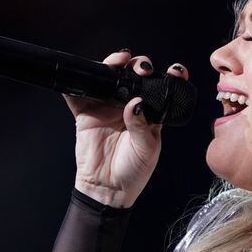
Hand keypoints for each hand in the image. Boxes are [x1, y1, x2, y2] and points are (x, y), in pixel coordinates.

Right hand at [64, 50, 188, 207]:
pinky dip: (75, 83)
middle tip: (142, 69)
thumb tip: (134, 103)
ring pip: (108, 78)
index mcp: (150, 112)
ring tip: (118, 62)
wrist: (108, 189)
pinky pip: (78, 95)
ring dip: (112, 65)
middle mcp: (129, 105)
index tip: (176, 71)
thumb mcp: (147, 148)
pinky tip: (80, 76)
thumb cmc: (134, 170)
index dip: (170, 75)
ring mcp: (106, 107)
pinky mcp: (86, 114)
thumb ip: (142, 125)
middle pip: (134, 75)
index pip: (161, 88)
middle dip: (139, 65)